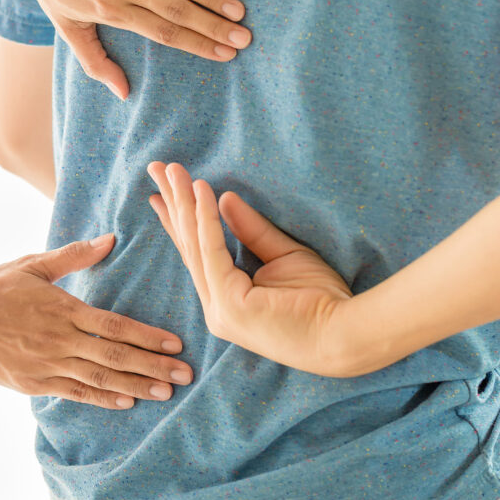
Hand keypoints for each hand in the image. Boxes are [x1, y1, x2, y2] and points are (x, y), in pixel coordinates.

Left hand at [0, 0, 250, 99]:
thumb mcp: (66, 26)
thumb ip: (95, 60)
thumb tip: (123, 93)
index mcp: (111, 11)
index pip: (163, 33)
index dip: (196, 45)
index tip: (225, 54)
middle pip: (176, 11)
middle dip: (213, 26)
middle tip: (245, 38)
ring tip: (237, 9)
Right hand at [0, 234, 192, 407]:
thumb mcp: (34, 264)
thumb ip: (75, 255)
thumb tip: (110, 238)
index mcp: (64, 309)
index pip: (116, 325)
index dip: (148, 336)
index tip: (176, 344)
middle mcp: (60, 340)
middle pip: (116, 356)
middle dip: (154, 366)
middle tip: (185, 374)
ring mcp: (47, 365)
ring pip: (100, 379)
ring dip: (136, 386)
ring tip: (166, 391)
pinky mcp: (34, 383)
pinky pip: (75, 393)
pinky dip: (102, 398)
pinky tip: (126, 403)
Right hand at [147, 162, 354, 376]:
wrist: (344, 331)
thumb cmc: (320, 299)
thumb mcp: (284, 253)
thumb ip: (252, 230)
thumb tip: (225, 198)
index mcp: (226, 299)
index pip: (197, 251)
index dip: (179, 219)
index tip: (164, 190)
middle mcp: (216, 307)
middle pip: (188, 245)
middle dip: (172, 203)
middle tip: (155, 168)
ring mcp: (219, 309)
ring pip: (195, 245)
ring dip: (183, 203)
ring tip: (172, 169)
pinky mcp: (229, 305)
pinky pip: (212, 251)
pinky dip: (206, 218)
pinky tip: (202, 190)